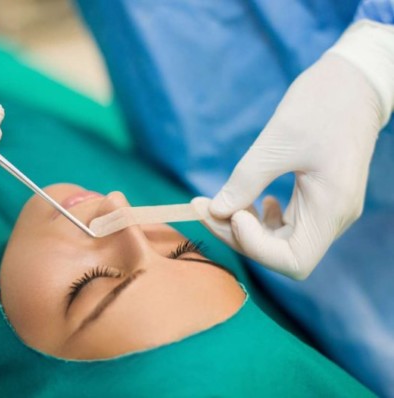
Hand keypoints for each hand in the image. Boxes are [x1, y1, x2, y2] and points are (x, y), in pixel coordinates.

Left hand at [206, 21, 393, 279]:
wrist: (355, 83)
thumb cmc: (322, 105)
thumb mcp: (277, 141)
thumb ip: (245, 181)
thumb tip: (215, 210)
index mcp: (331, 208)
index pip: (293, 261)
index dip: (255, 246)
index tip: (232, 213)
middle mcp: (333, 218)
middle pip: (281, 253)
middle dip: (238, 235)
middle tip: (205, 208)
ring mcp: (327, 211)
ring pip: (281, 242)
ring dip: (246, 229)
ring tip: (223, 204)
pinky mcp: (319, 200)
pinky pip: (287, 226)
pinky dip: (262, 221)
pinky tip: (252, 201)